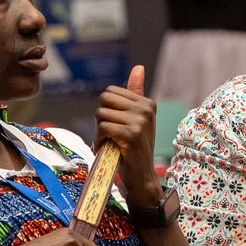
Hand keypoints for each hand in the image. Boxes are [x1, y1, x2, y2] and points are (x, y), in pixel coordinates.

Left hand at [93, 64, 160, 206]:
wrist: (141, 178)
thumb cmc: (134, 149)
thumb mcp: (136, 119)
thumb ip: (135, 93)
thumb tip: (138, 67)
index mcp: (146, 103)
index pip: (110, 92)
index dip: (106, 110)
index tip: (113, 126)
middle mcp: (146, 109)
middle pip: (104, 99)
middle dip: (100, 117)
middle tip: (108, 134)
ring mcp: (140, 121)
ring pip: (101, 114)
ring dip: (99, 131)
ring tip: (109, 143)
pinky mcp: (131, 134)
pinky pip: (103, 127)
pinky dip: (99, 140)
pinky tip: (107, 148)